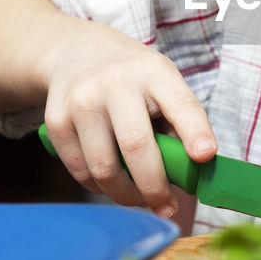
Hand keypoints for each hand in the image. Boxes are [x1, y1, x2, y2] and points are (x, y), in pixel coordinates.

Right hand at [36, 18, 216, 216]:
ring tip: (139, 197)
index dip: (194, 131)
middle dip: (154, 187)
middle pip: (136, 145)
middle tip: (166, 207)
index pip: (180, 103)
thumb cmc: (133, 77)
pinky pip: (80, 171)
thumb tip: (190, 172)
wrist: (76, 52)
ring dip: (126, 195)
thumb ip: (177, 122)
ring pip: (104, 168)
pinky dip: (99, 186)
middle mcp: (115, 83)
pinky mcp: (56, 122)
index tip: (205, 156)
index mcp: (153, 73)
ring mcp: (81, 102)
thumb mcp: (162, 82)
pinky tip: (111, 181)